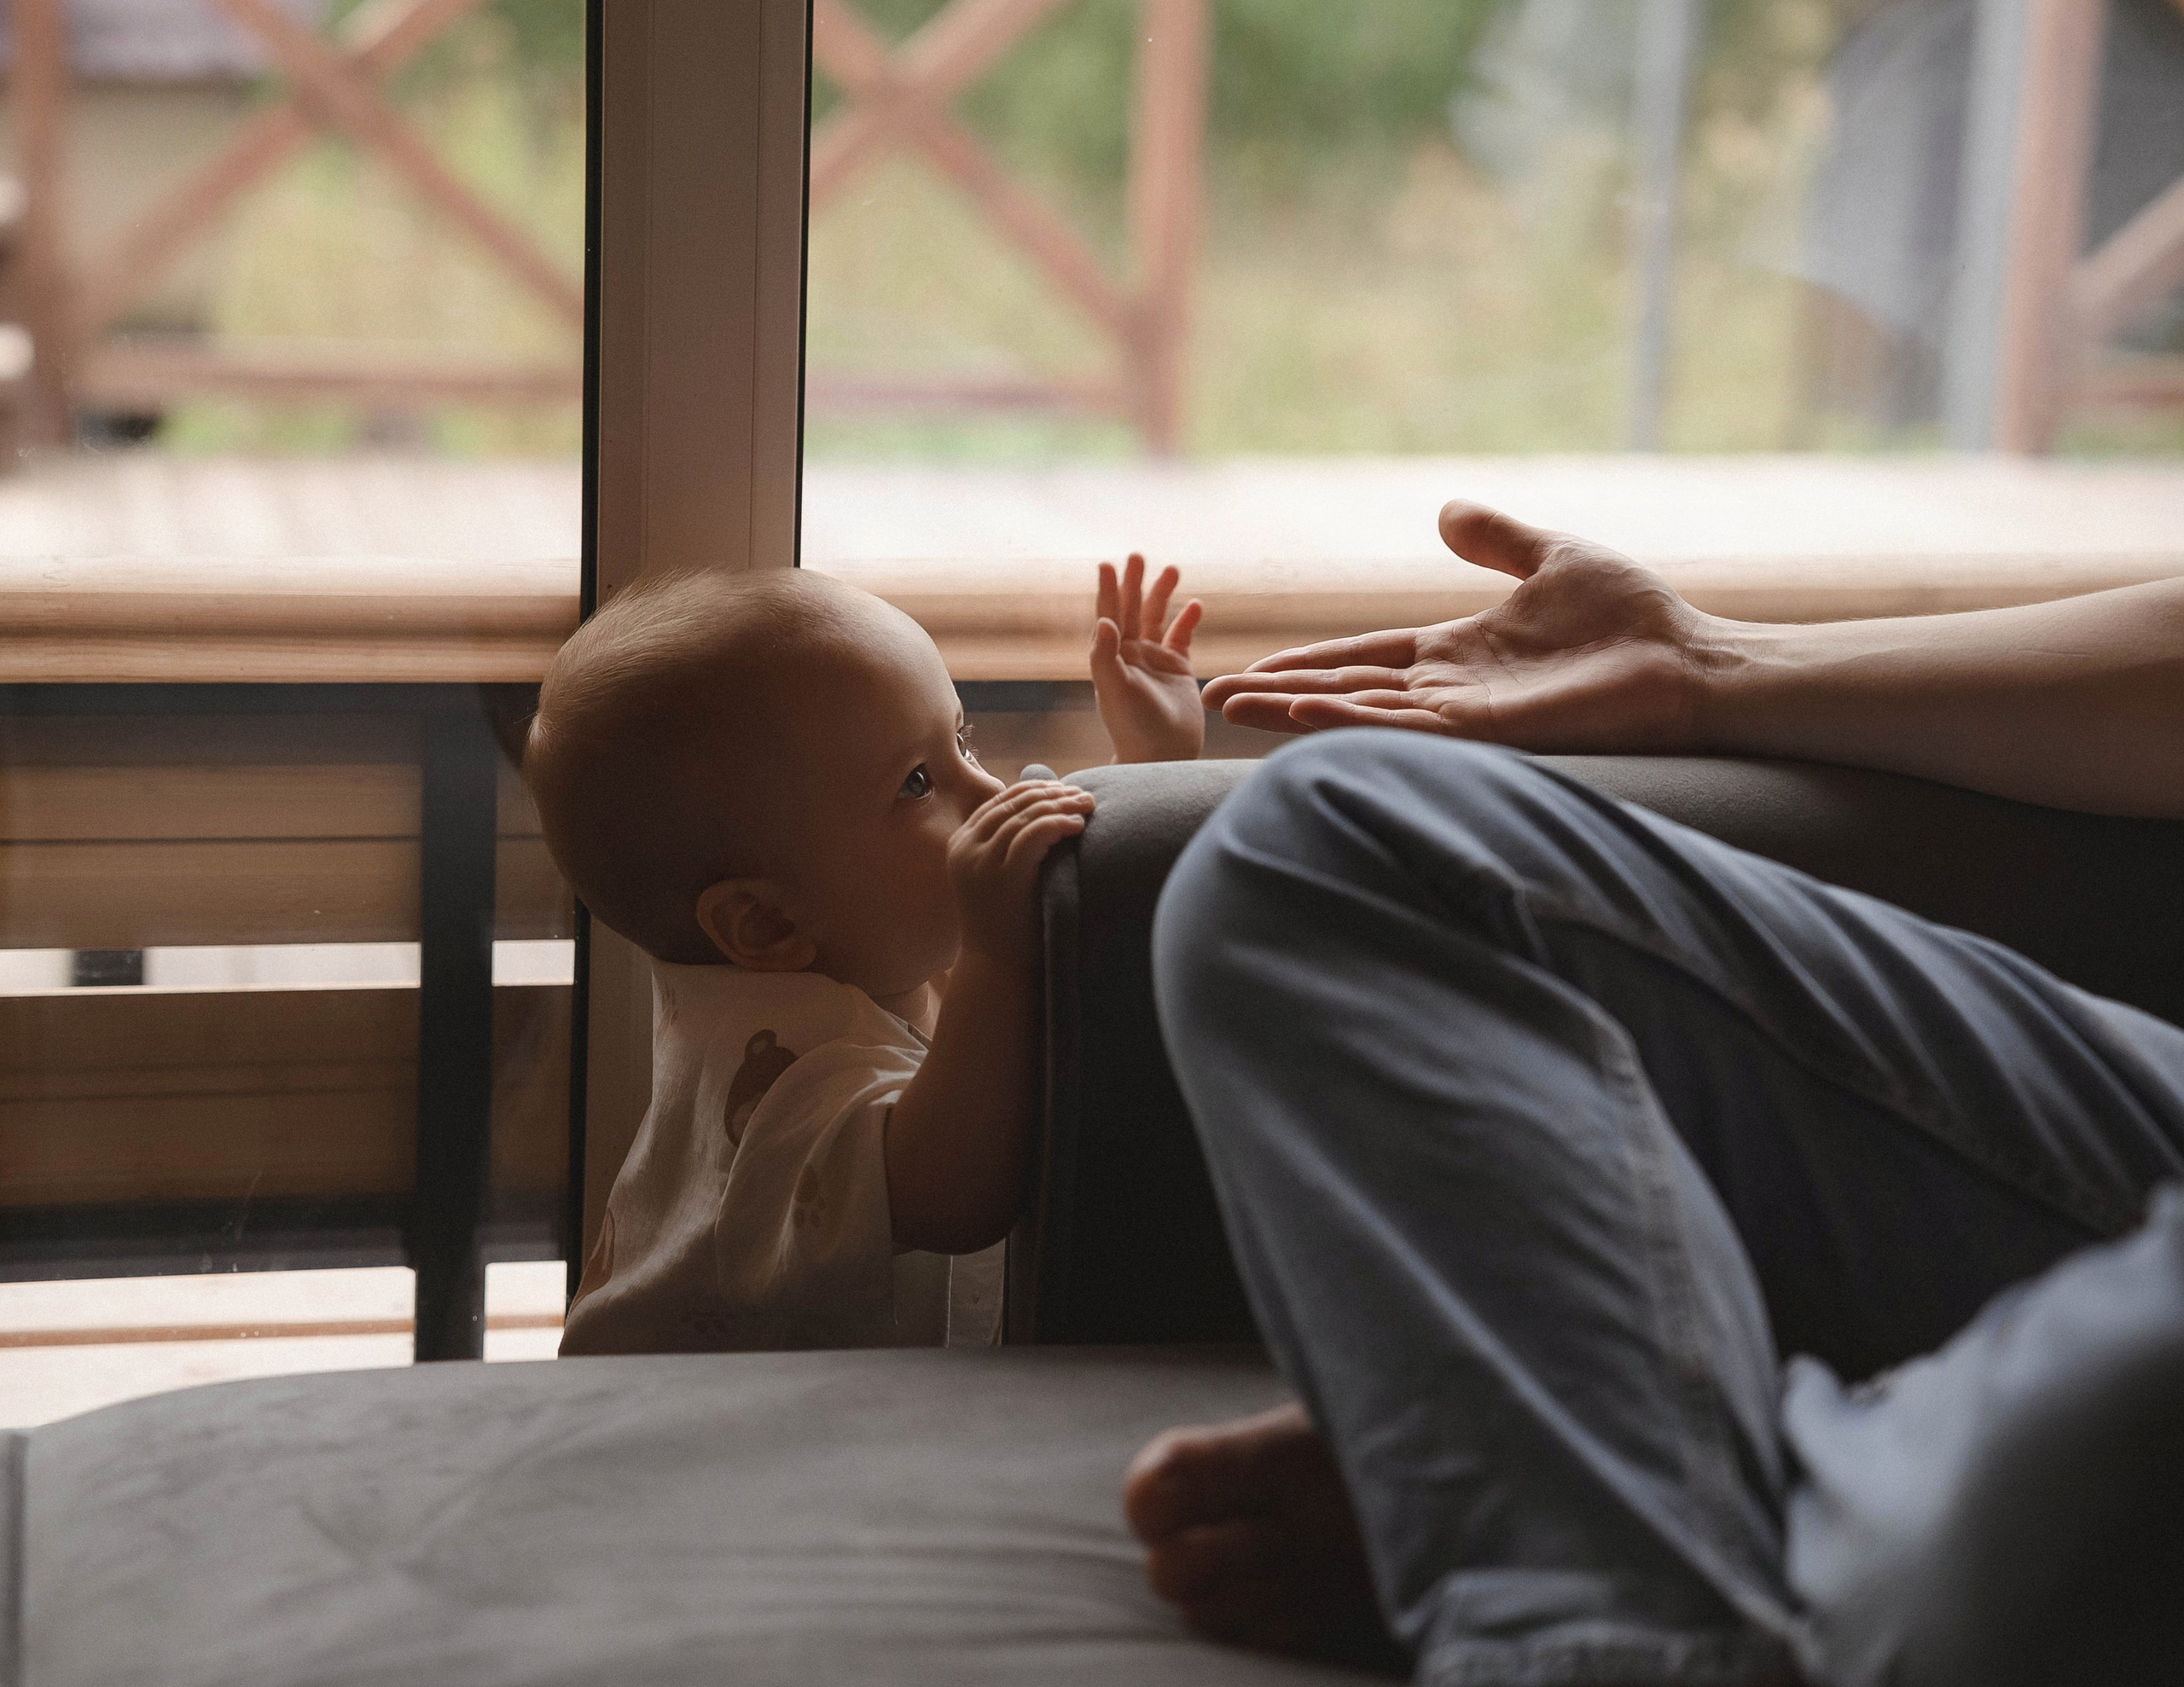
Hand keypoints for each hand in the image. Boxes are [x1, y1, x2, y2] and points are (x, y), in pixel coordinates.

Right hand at [947, 778, 1095, 959]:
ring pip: (1025, 815)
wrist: (997, 966)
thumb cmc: (1007, 923)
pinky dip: (1057, 823)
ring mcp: (982, 861)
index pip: (1000, 801)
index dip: (1035, 789)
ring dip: (1060, 805)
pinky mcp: (1003, 876)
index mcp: (962, 844)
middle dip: (1052, 793)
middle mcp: (966, 848)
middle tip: (1082, 794)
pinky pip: (1033, 835)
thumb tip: (1044, 810)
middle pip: (1014, 803)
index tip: (1064, 788)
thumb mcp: (998, 877)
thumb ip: (1009, 845)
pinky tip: (1078, 826)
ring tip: (1087, 805)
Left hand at [1092, 553, 1205, 762]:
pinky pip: (1182, 638)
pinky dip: (1187, 621)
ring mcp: (1155, 661)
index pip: (1108, 616)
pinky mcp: (1179, 670)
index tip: (1106, 564)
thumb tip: (1104, 621)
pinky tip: (1195, 605)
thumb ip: (1105, 656)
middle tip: (1137, 555)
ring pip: (1158, 619)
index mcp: (1111, 658)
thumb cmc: (1133, 727)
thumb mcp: (1115, 691)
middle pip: (1132, 610)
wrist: (1161, 755)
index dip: (1107, 590)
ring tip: (1171, 569)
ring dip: (1162, 594)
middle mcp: (1130, 656)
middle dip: (1135, 583)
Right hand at [1201, 502, 1714, 752]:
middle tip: (1213, 700)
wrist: (1691, 662)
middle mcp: (1451, 690)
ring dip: (1300, 710)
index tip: (1250, 670)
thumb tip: (1443, 511)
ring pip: (1364, 715)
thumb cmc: (1635, 617)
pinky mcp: (1492, 730)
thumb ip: (1496, 540)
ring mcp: (1467, 715)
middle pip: (1347, 692)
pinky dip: (1356, 721)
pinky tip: (1308, 711)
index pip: (1362, 660)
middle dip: (1280, 694)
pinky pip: (1410, 730)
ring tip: (1239, 707)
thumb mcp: (1552, 558)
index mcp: (1456, 653)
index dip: (1307, 663)